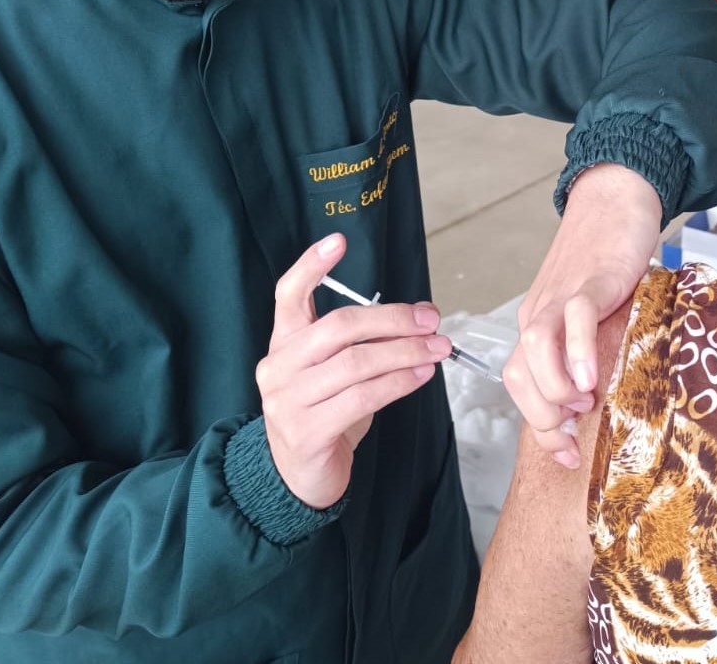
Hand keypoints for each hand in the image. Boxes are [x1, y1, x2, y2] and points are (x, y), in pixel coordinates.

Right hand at [256, 233, 452, 507]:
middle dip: (393, 319)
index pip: (289, 293)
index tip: (338, 240)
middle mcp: (279, 366)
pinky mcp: (308, 431)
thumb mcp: (335, 369)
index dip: (311, 265)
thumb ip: (363, 341)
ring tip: (437, 348)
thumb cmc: (324, 411)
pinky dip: (398, 383)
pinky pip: (362, 397)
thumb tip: (419, 316)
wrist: (298, 475)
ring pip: (356, 363)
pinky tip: (421, 376)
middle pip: (339, 327)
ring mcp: (288, 400)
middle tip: (430, 318)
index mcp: (284, 341)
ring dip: (406, 352)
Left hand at [503, 164, 660, 467]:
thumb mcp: (593, 314)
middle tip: (580, 430)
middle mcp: (540, 313)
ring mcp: (561, 296)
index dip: (540, 429)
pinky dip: (577, 351)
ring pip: (533, 350)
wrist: (615, 202)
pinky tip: (592, 375)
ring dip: (554, 389)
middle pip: (517, 376)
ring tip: (586, 401)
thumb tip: (597, 401)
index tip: (569, 457)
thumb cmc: (607, 260)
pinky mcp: (590, 280)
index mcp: (537, 325)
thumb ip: (588, 350)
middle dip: (544, 417)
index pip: (518, 385)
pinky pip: (572, 318)